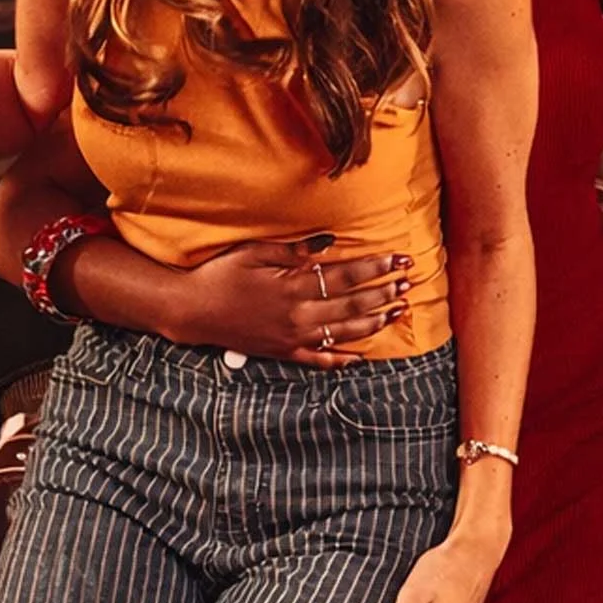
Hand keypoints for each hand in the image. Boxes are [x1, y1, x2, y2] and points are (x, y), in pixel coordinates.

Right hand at [160, 238, 411, 364]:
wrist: (191, 310)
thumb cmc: (220, 275)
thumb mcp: (254, 252)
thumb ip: (293, 250)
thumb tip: (329, 243)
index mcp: (293, 285)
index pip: (346, 276)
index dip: (377, 267)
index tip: (401, 258)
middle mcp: (298, 314)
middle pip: (353, 305)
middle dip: (384, 293)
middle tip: (410, 284)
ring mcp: (292, 337)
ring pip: (343, 333)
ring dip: (374, 323)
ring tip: (398, 312)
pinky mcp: (283, 353)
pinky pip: (318, 359)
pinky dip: (340, 359)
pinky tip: (360, 357)